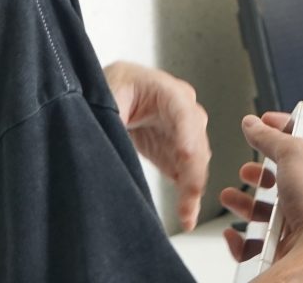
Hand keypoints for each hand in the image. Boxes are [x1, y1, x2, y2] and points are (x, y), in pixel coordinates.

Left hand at [104, 61, 209, 231]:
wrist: (111, 92)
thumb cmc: (111, 86)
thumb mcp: (106, 98)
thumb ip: (111, 117)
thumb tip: (107, 139)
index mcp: (166, 90)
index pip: (183, 112)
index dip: (186, 135)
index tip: (186, 157)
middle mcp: (183, 111)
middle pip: (195, 142)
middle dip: (193, 172)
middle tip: (187, 199)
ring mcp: (183, 132)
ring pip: (196, 161)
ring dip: (192, 188)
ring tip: (186, 215)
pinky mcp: (177, 152)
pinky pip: (188, 174)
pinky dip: (188, 194)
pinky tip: (186, 213)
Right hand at [220, 112, 302, 279]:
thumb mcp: (294, 154)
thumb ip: (271, 137)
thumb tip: (253, 123)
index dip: (287, 125)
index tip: (266, 121)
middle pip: (284, 176)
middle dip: (261, 172)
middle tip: (248, 168)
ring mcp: (300, 221)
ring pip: (267, 210)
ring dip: (245, 203)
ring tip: (231, 198)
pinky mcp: (286, 246)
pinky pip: (258, 241)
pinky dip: (242, 238)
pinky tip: (235, 234)